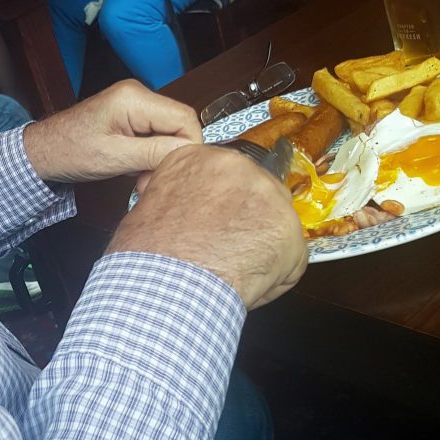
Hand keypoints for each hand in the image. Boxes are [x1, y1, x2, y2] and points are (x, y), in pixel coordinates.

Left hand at [23, 79, 201, 182]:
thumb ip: (155, 152)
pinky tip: (136, 170)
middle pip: (178, 125)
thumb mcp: (115, 157)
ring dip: (159, 159)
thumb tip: (189, 153)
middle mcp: (138, 94)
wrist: (42, 150)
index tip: (173, 174)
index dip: (187, 148)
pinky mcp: (130, 115)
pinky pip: (155, 134)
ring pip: (168, 132)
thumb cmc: (69, 151)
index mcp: (134, 98)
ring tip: (140, 180)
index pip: (185, 119)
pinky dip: (150, 155)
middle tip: (151, 182)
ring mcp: (134, 103)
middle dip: (171, 156)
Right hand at [108, 145, 307, 309]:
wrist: (166, 282)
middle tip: (226, 246)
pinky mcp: (287, 227)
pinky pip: (290, 255)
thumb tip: (183, 207)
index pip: (222, 175)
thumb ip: (176, 197)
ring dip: (262, 242)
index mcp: (196, 157)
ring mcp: (265, 192)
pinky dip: (276, 273)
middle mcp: (235, 164)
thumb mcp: (150, 207)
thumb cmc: (150, 252)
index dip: (221, 202)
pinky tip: (250, 281)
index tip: (214, 221)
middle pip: (254, 191)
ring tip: (235, 266)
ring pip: (274, 221)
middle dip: (246, 218)